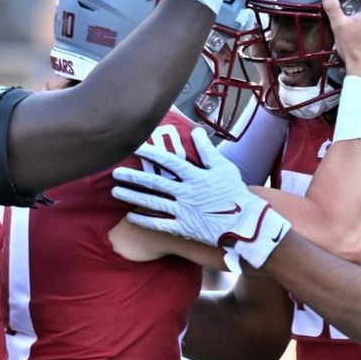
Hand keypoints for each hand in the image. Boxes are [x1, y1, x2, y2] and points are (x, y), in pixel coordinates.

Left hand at [111, 128, 290, 271]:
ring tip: (115, 192)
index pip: (168, 162)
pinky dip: (144, 220)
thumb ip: (207, 150)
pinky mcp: (184, 228)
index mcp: (196, 176)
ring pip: (152, 203)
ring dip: (132, 197)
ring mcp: (184, 211)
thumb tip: (196, 131)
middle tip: (114, 173)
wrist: (246, 224)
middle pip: (154, 182)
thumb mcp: (224, 167)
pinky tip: (130, 216)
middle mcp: (186, 193)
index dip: (150, 153)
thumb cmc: (236, 193)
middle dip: (132, 177)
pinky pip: (160, 224)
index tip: (134, 147)